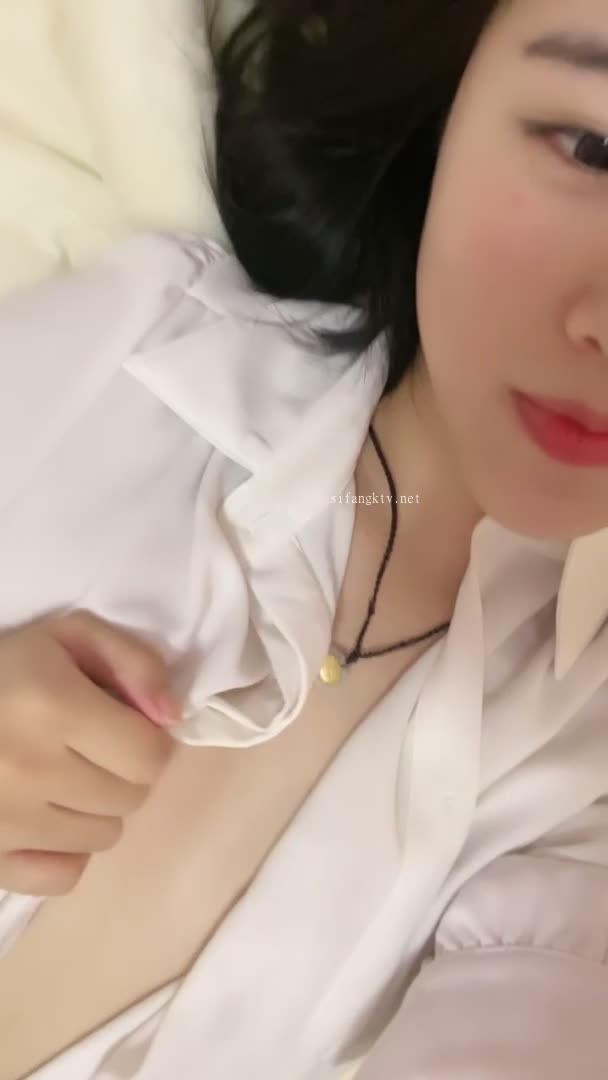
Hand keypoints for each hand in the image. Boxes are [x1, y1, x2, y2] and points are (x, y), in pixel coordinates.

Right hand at [0, 611, 180, 895]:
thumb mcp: (68, 636)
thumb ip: (133, 661)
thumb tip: (172, 715)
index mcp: (54, 706)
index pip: (150, 755)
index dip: (146, 738)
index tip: (123, 726)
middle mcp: (33, 769)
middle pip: (131, 797)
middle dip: (123, 770)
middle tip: (89, 748)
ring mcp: (8, 822)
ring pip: (104, 836)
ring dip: (96, 808)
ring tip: (62, 776)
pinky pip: (64, 875)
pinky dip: (64, 851)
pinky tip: (45, 816)